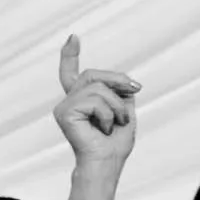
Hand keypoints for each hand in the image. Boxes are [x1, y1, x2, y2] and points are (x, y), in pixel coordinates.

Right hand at [54, 36, 140, 171]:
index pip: (72, 73)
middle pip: (93, 74)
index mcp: (81, 100)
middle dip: (119, 81)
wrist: (108, 162)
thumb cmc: (115, 142)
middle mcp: (68, 101)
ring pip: (98, 88)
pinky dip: (109, 114)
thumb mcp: (124, 110)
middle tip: (135, 90)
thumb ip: (119, 91)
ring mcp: (64, 106)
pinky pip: (95, 100)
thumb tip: (123, 80)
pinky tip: (105, 128)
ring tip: (116, 123)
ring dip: (117, 105)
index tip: (73, 37)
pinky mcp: (64, 113)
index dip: (70, 55)